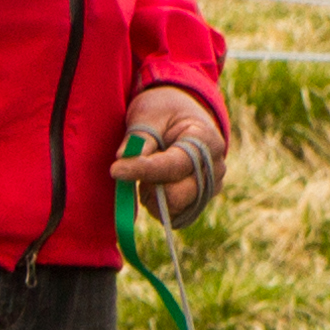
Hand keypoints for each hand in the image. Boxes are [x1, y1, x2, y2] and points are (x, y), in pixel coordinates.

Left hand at [113, 86, 226, 224]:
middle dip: (150, 185)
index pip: (172, 165)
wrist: (183, 117)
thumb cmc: (164, 111)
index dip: (142, 169)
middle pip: (177, 195)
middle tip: (135, 168)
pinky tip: (154, 185)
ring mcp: (210, 188)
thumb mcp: (148, 114)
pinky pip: (174, 217)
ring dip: (152, 196)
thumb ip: (139, 137)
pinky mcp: (199, 203)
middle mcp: (214, 168)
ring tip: (147, 174)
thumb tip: (124, 159)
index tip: (115, 169)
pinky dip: (158, 205)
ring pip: (174, 209)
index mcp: (205, 140)